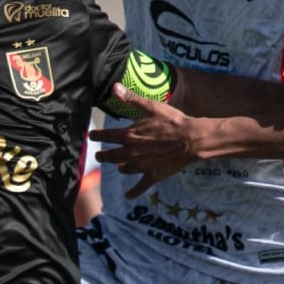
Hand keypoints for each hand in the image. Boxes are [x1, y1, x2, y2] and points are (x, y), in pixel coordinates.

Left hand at [91, 84, 196, 198]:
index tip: (92, 136)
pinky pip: (139, 187)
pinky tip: (128, 196)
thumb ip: (131, 99)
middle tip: (99, 155)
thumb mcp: (151, 107)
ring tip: (118, 166)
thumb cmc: (172, 121)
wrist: (191, 139)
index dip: (96, 136)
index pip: (105, 136)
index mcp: (129, 135)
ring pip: (123, 169)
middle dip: (102, 155)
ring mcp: (141, 165)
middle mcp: (131, 152)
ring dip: (119, 167)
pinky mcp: (152, 175)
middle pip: (110, 156)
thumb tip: (114, 87)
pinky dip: (133, 192)